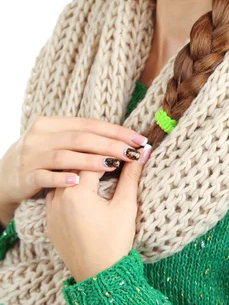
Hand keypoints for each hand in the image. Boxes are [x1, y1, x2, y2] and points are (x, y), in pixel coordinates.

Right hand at [0, 115, 148, 205]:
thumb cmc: (40, 158)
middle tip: (133, 153)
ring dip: (91, 160)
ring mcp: (31, 156)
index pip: (90, 124)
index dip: (116, 131)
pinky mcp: (25, 177)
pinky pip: (45, 176)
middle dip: (110, 144)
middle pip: (81, 138)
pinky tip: (78, 181)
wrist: (3, 178)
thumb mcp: (57, 142)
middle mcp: (41, 136)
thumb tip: (121, 138)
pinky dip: (62, 178)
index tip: (139, 139)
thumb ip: (82, 138)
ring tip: (113, 164)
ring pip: (66, 156)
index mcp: (52, 123)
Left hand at [45, 143, 151, 282]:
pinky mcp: (50, 220)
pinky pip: (56, 193)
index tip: (128, 148)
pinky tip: (83, 183)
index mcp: (78, 193)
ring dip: (80, 168)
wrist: (99, 275)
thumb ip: (131, 175)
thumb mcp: (126, 206)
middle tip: (115, 152)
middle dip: (96, 155)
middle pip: (77, 164)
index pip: (94, 158)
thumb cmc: (114, 242)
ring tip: (99, 164)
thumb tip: (143, 152)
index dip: (113, 151)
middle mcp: (59, 198)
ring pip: (64, 177)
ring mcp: (51, 210)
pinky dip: (69, 184)